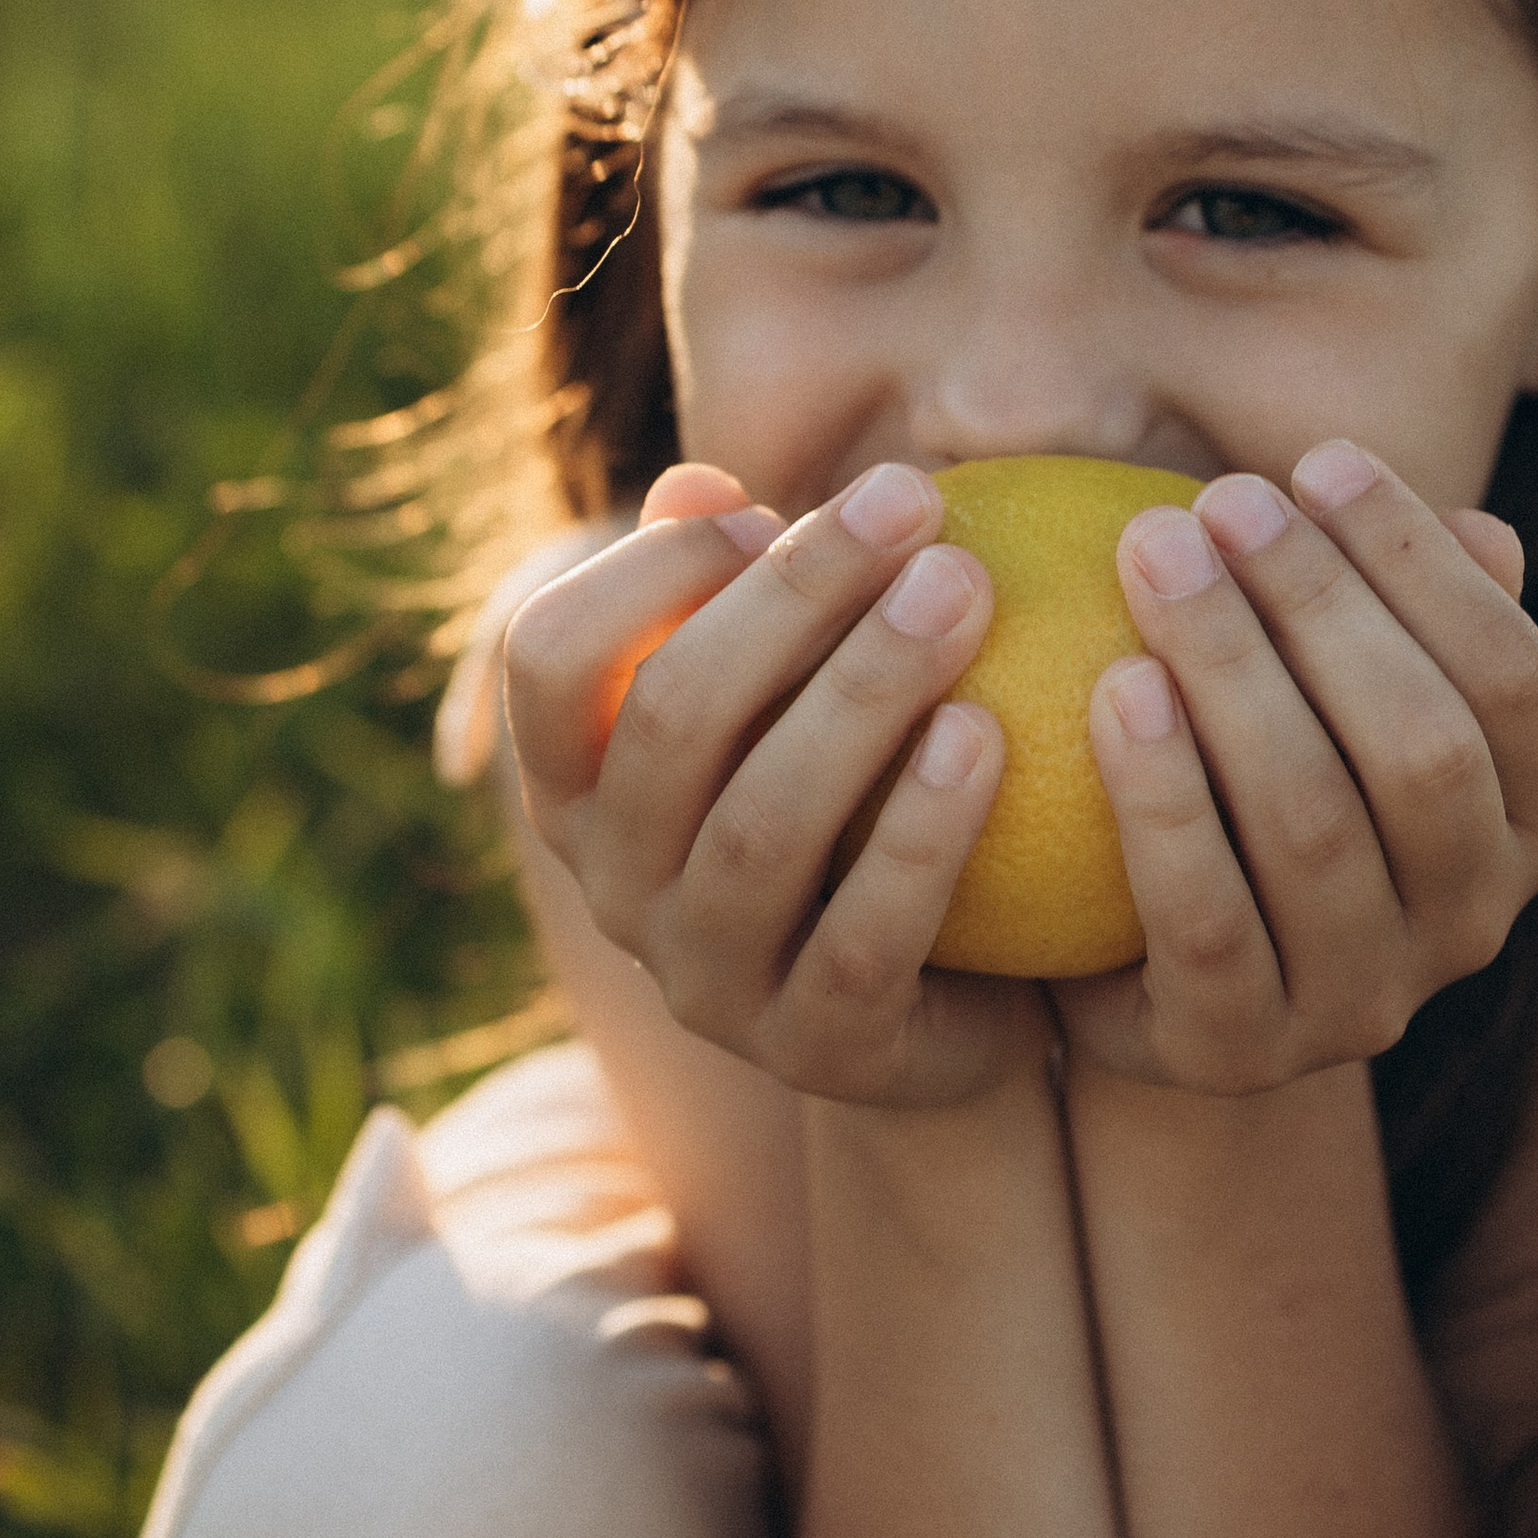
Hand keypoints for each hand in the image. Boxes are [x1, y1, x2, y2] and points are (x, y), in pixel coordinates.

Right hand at [503, 460, 1048, 1108]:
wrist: (954, 996)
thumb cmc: (858, 794)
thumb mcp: (791, 689)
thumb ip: (737, 594)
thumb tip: (702, 488)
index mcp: (580, 788)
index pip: (548, 659)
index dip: (650, 569)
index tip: (776, 506)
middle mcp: (616, 889)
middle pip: (670, 721)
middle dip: (794, 598)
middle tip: (921, 506)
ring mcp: (708, 982)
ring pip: (762, 826)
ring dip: (865, 692)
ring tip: (966, 591)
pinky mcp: (818, 1049)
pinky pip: (865, 936)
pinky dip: (922, 831)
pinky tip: (989, 735)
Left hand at [1058, 443, 1537, 1095]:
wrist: (1125, 952)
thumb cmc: (1245, 766)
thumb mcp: (1327, 680)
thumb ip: (1397, 613)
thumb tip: (1485, 530)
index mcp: (1531, 821)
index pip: (1513, 681)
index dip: (1422, 564)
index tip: (1317, 459)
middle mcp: (1475, 922)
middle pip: (1422, 749)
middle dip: (1317, 606)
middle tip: (1212, 501)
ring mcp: (1366, 1001)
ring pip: (1316, 826)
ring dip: (1231, 674)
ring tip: (1150, 555)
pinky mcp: (1243, 1053)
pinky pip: (1210, 919)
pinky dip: (1165, 799)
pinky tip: (1113, 689)